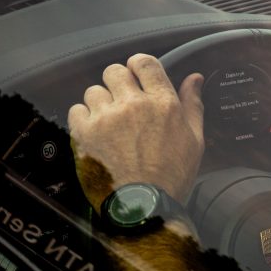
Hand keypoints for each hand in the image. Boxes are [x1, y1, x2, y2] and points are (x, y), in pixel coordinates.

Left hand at [68, 53, 203, 210]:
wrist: (144, 207)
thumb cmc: (171, 177)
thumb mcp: (194, 140)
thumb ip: (192, 105)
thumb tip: (194, 79)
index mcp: (163, 104)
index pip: (145, 62)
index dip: (138, 66)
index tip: (137, 76)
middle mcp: (134, 105)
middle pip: (115, 71)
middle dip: (118, 83)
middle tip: (123, 103)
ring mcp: (107, 118)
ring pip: (94, 91)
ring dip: (100, 103)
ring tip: (109, 124)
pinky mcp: (85, 133)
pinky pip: (76, 110)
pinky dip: (83, 119)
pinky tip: (96, 134)